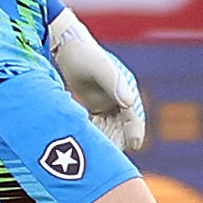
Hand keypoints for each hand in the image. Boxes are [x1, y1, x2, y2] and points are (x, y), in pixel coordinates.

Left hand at [48, 7, 146, 150]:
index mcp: (125, 89)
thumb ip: (114, 82)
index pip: (134, 115)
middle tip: (109, 154)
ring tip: (97, 152)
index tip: (134, 145)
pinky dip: (96, 135)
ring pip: (112, 129)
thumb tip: (129, 102)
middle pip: (124, 126)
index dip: (135, 131)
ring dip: (107, 140)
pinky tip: (85, 142)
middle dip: (119, 140)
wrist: (66, 48)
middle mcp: (121, 99)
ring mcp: (109, 104)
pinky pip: (100, 127)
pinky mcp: (97, 108)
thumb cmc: (83, 55)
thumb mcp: (99, 66)